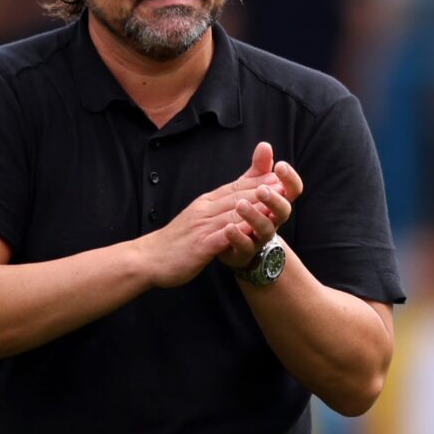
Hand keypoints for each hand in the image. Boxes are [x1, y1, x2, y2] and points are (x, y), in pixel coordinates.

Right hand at [135, 150, 283, 287]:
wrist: (149, 258)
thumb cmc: (177, 240)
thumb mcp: (197, 217)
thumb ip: (217, 207)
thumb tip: (235, 200)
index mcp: (205, 203)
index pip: (235, 187)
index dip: (258, 181)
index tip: (279, 176)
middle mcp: (204, 210)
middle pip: (237, 196)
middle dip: (262, 190)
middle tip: (284, 185)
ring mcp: (202, 227)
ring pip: (232, 214)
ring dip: (255, 208)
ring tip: (275, 205)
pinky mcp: (199, 246)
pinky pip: (221, 237)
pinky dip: (237, 233)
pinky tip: (251, 232)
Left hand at [216, 142, 302, 268]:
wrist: (237, 244)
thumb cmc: (250, 209)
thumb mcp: (253, 185)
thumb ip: (259, 167)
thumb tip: (265, 145)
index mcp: (278, 202)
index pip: (292, 190)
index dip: (289, 178)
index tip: (280, 165)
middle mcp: (274, 220)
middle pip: (283, 210)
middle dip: (273, 199)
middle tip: (262, 189)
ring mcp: (261, 237)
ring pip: (265, 229)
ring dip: (254, 216)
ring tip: (241, 205)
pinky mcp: (245, 251)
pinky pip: (245, 245)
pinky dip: (237, 237)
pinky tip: (228, 227)